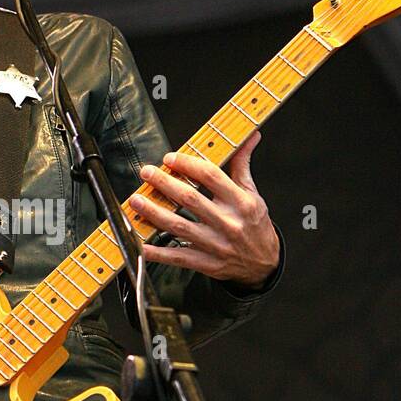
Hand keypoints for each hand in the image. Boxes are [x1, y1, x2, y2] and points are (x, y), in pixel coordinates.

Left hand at [129, 130, 278, 288]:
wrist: (264, 264)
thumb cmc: (254, 224)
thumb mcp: (253, 194)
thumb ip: (243, 165)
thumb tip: (249, 136)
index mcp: (241, 202)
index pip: (211, 177)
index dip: (188, 164)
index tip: (170, 159)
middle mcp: (228, 223)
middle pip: (190, 199)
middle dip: (164, 183)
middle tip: (146, 172)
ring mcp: (216, 245)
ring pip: (180, 226)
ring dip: (154, 212)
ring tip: (136, 201)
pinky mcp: (207, 264)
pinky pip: (178, 257)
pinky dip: (158, 253)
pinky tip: (141, 244)